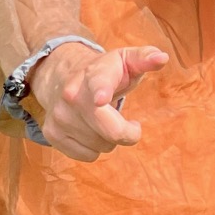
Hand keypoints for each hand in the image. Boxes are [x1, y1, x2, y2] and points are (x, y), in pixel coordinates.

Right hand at [27, 42, 168, 160]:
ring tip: (103, 121)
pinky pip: (87, 156)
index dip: (101, 92)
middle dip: (127, 133)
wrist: (61, 76)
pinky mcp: (52, 133)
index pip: (99, 84)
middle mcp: (72, 95)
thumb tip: (162, 58)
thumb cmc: (104, 72)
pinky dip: (94, 148)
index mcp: (94, 75)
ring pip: (101, 147)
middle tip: (131, 124)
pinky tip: (90, 130)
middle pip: (110, 132)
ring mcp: (60, 116)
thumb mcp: (125, 61)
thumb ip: (145, 59)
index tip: (101, 99)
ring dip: (108, 139)